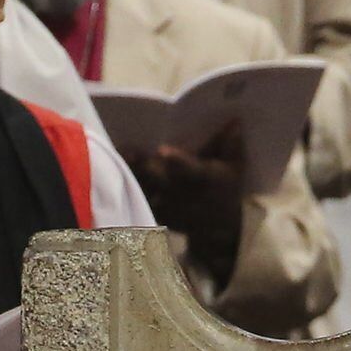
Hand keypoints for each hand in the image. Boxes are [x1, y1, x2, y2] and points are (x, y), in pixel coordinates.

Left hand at [133, 129, 248, 284]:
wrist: (218, 229)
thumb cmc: (226, 190)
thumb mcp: (235, 167)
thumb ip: (231, 144)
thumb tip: (234, 120)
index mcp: (203, 180)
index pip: (189, 170)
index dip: (177, 161)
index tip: (163, 150)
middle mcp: (181, 194)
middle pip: (158, 179)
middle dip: (144, 166)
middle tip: (131, 149)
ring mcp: (165, 205)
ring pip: (142, 187)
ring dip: (130, 172)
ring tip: (120, 154)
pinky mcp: (153, 211)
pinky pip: (135, 194)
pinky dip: (126, 181)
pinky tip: (115, 165)